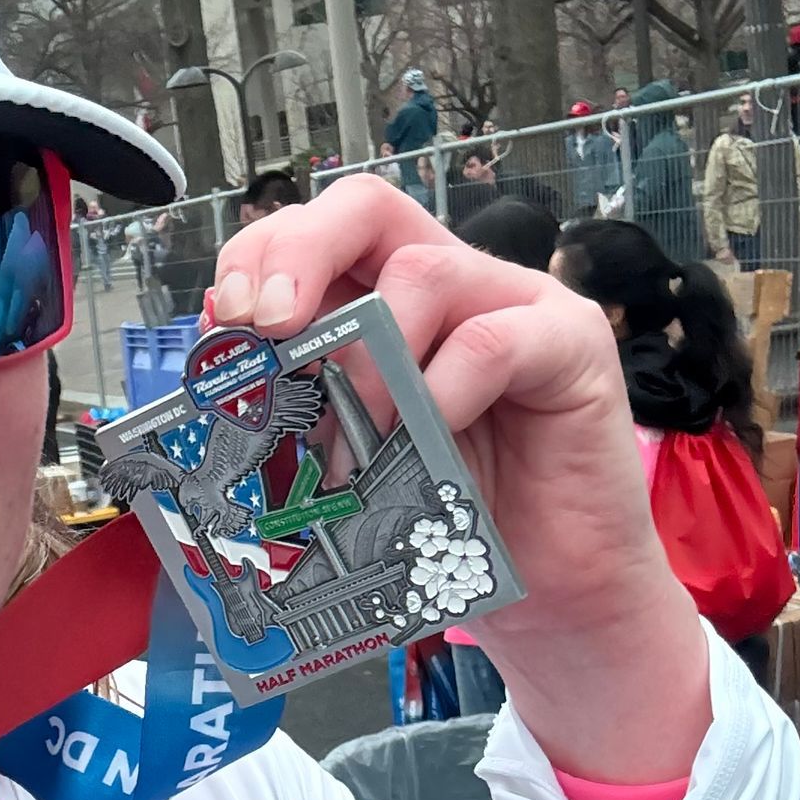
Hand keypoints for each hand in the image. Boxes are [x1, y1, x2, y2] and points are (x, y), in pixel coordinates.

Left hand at [208, 177, 711, 781]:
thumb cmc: (451, 524)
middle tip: (266, 325)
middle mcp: (455, 284)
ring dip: (365, 363)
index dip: (262, 257)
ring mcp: (518, 305)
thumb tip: (227, 366)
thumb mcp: (354, 459)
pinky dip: (441, 391)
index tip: (226, 320)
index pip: (320, 232)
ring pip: (423, 273)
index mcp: (393, 302)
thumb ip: (303, 403)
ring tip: (350, 450)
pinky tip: (427, 443)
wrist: (552, 592)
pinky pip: (492, 340)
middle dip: (296, 254)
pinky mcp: (572, 346)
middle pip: (367, 208)